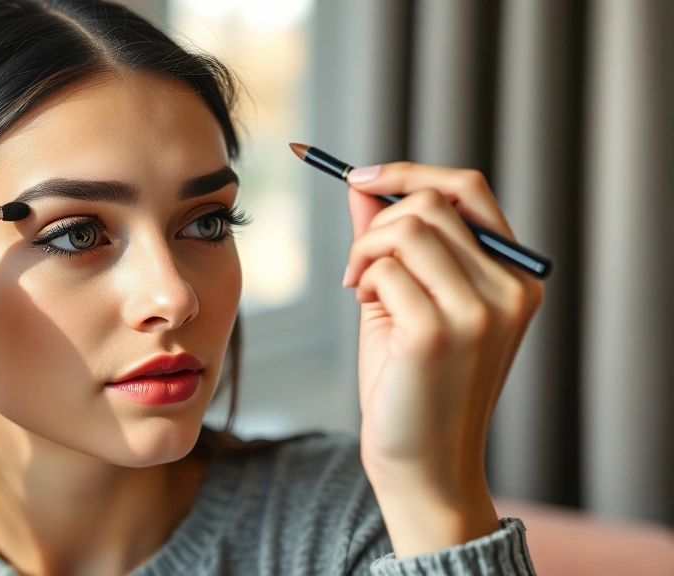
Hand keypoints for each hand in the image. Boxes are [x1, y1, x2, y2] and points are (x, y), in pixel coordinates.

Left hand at [342, 163, 543, 555]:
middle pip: (431, 200)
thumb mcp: (404, 300)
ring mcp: (480, 311)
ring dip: (366, 249)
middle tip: (358, 264)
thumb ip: (391, 242)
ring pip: (407, 225)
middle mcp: (510, 289)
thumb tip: (364, 186)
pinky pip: (385, 267)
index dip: (408, 172)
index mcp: (515, 277)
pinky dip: (362, 278)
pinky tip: (363, 306)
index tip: (359, 177)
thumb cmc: (410, 383)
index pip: (468, 188)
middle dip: (376, 221)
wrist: (420, 463)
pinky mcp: (440, 332)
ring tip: (358, 286)